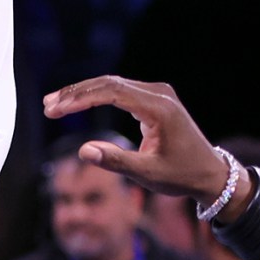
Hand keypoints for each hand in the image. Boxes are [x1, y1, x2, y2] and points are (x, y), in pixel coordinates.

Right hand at [43, 75, 246, 217]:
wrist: (211, 174)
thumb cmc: (182, 176)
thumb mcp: (148, 174)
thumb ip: (116, 161)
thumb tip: (82, 150)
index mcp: (160, 109)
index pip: (112, 92)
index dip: (80, 99)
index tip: (56, 110)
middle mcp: (159, 94)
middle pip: (109, 83)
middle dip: (75, 94)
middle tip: (48, 107)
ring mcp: (157, 94)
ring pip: (111, 84)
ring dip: (82, 93)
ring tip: (54, 104)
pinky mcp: (153, 99)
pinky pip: (119, 90)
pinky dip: (95, 96)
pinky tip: (76, 103)